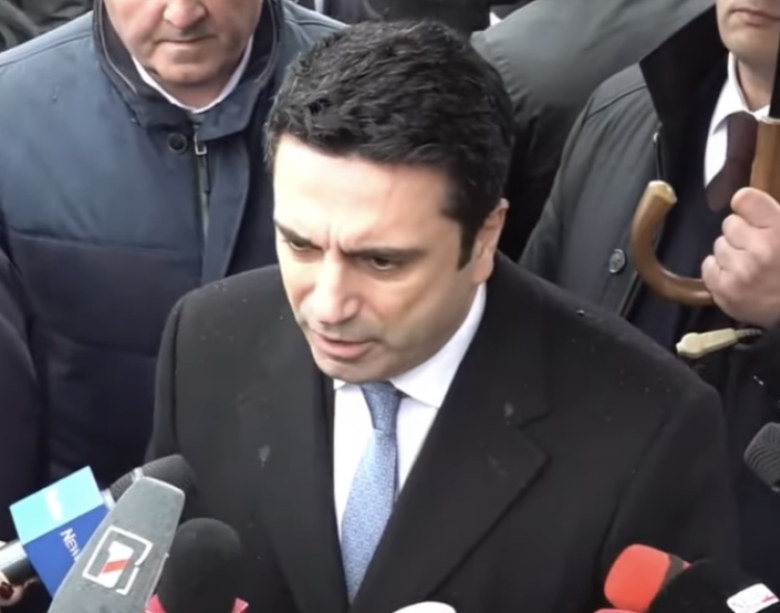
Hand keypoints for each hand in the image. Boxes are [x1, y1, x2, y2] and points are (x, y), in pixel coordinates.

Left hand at [702, 187, 779, 327]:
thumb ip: (772, 218)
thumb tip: (744, 200)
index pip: (745, 199)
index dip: (746, 206)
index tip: (749, 214)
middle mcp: (759, 248)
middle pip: (729, 224)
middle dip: (741, 233)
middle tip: (755, 247)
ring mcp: (740, 270)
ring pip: (719, 246)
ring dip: (731, 253)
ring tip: (749, 265)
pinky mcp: (725, 290)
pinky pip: (708, 266)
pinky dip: (719, 270)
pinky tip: (736, 276)